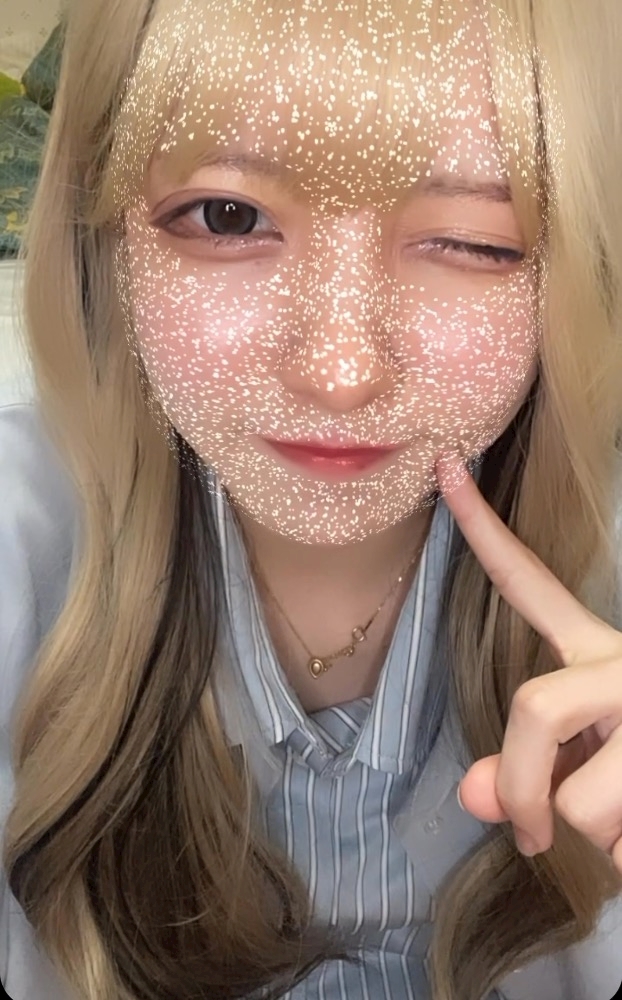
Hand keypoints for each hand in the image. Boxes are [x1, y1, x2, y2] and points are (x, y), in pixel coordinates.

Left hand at [436, 456, 621, 871]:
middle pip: (535, 708)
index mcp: (600, 652)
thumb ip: (530, 768)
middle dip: (523, 788)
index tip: (443, 467)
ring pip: (581, 797)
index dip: (483, 530)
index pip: (531, 584)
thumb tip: (475, 795)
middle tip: (532, 839)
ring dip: (597, 843)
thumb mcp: (592, 758)